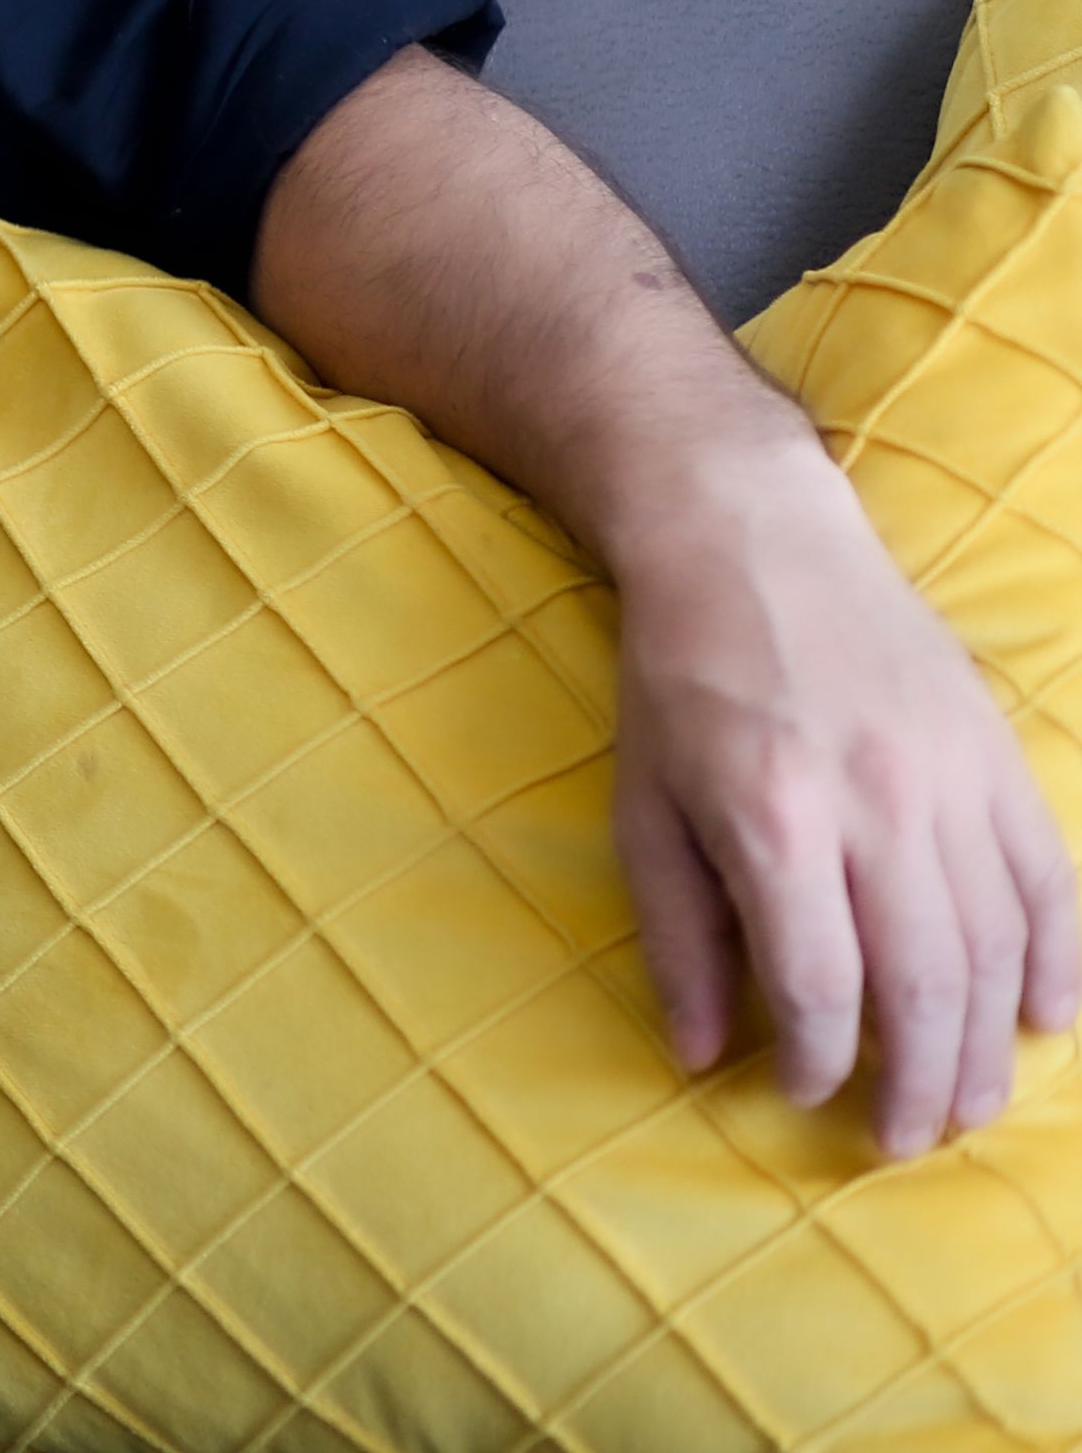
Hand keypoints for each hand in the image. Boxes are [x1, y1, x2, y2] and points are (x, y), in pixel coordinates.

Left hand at [605, 436, 1078, 1151]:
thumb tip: (701, 1053)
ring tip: (965, 1107)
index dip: (822, 1061)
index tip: (808, 1096)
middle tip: (905, 1140)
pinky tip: (1047, 1023)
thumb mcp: (641, 800)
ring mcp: (950, 780)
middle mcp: (875, 806)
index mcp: (773, 818)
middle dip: (919, 1082)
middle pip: (925, 982)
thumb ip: (677, 931)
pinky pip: (1051, 882)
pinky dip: (1060, 962)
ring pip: (998, 947)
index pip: (822, 984)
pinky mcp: (999, 758)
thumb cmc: (679, 677)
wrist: (751, 540)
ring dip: (988, 1046)